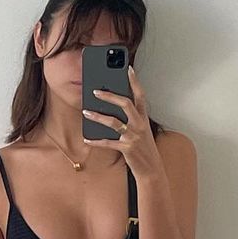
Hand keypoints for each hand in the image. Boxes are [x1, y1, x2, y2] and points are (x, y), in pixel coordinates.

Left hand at [82, 64, 160, 178]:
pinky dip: (96, 141)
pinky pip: (108, 143)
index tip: (128, 68)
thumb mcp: (140, 131)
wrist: (151, 170)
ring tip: (86, 112)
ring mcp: (134, 137)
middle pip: (125, 104)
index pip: (141, 96)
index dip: (135, 81)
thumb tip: (111, 107)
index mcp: (144, 118)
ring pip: (113, 122)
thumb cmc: (143, 148)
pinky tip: (87, 139)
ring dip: (98, 116)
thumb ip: (130, 119)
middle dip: (109, 96)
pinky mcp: (127, 149)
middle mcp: (140, 125)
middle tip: (95, 91)